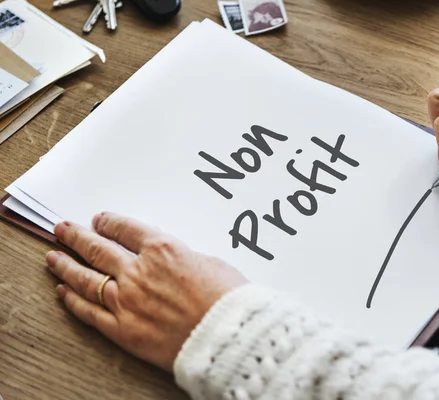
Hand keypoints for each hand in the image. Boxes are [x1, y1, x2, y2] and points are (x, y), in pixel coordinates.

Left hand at [46, 212, 246, 371]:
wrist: (228, 335)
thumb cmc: (228, 299)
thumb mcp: (209, 263)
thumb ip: (182, 258)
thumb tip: (170, 260)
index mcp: (162, 249)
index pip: (126, 229)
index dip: (109, 222)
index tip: (100, 220)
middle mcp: (138, 271)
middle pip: (98, 248)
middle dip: (77, 237)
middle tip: (63, 230)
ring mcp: (126, 300)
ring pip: (86, 278)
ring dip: (66, 265)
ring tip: (53, 257)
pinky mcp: (123, 329)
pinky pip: (90, 312)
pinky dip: (73, 301)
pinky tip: (63, 292)